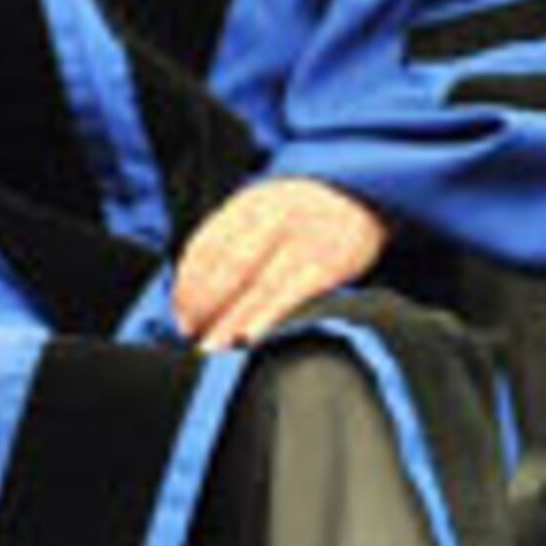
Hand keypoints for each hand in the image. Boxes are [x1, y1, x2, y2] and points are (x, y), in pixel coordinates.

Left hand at [168, 175, 387, 350]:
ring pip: (258, 286)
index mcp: (250, 203)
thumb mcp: (266, 209)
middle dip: (205, 306)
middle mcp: (273, 217)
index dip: (187, 286)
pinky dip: (269, 316)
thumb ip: (233, 239)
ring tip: (213, 349)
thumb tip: (193, 294)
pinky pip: (293, 294)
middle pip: (229, 267)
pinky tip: (251, 337)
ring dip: (231, 321)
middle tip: (193, 338)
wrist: (364, 196)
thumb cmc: (304, 215)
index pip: (206, 246)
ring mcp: (303, 239)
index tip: (181, 318)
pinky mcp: (330, 262)